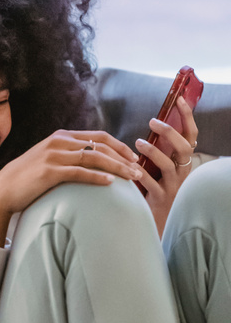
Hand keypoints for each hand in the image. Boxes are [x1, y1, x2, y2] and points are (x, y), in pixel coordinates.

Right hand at [0, 129, 141, 247]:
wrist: (3, 190)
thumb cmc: (28, 179)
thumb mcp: (49, 160)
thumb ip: (68, 156)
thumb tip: (91, 163)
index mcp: (62, 136)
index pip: (99, 136)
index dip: (119, 146)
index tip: (133, 158)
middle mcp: (59, 142)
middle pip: (101, 145)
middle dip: (123, 157)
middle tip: (139, 169)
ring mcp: (54, 156)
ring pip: (94, 157)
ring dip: (116, 167)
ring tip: (132, 178)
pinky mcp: (50, 172)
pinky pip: (79, 172)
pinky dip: (97, 177)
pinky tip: (110, 184)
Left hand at [134, 96, 197, 236]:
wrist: (157, 222)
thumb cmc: (157, 191)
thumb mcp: (162, 169)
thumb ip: (160, 151)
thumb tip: (152, 127)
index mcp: (183, 162)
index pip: (191, 136)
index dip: (188, 117)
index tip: (179, 100)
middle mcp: (182, 173)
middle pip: (184, 148)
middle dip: (170, 132)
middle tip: (153, 121)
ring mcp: (173, 187)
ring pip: (168, 165)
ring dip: (153, 151)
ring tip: (138, 143)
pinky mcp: (160, 199)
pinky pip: (151, 184)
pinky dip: (140, 174)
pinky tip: (130, 168)